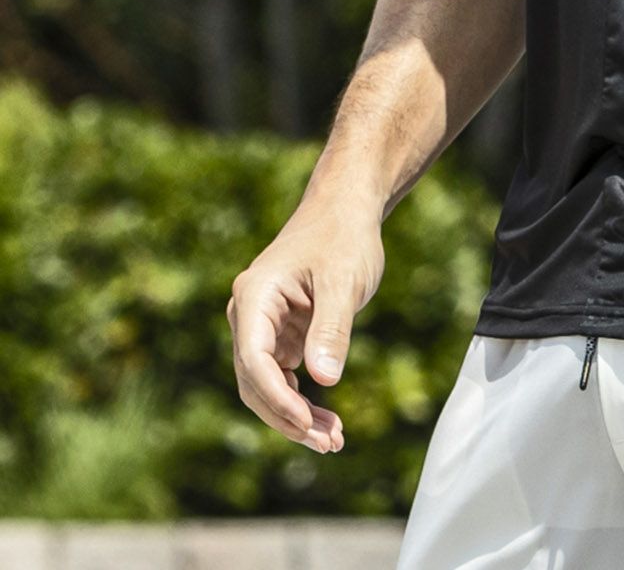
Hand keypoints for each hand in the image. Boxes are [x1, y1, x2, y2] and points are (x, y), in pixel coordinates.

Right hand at [226, 197, 384, 453]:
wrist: (346, 209)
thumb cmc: (343, 236)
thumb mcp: (342, 280)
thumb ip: (331, 328)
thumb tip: (322, 380)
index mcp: (254, 296)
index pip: (253, 360)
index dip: (277, 398)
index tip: (306, 423)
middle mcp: (249, 315)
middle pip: (255, 382)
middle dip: (288, 416)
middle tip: (329, 443)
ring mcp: (262, 326)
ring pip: (267, 386)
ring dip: (295, 415)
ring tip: (334, 440)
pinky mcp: (280, 334)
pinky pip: (282, 377)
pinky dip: (302, 399)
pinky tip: (327, 421)